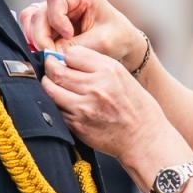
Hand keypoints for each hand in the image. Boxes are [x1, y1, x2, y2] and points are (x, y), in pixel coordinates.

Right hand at [20, 0, 143, 67]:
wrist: (124, 45)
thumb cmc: (118, 39)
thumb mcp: (102, 43)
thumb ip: (76, 46)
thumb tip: (50, 54)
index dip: (56, 19)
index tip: (67, 36)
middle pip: (39, 12)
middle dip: (42, 35)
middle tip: (51, 54)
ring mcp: (56, 11)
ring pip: (31, 18)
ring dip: (34, 38)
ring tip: (47, 53)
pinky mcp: (51, 24)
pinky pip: (32, 28)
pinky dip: (34, 40)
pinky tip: (45, 52)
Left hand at [42, 45, 166, 159]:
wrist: (144, 139)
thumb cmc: (136, 107)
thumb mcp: (122, 76)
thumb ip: (96, 66)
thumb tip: (68, 59)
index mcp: (109, 70)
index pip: (71, 53)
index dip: (64, 56)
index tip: (62, 60)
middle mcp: (96, 87)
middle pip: (57, 71)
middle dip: (50, 68)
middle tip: (51, 70)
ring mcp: (84, 107)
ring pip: (50, 90)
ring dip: (48, 86)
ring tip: (53, 86)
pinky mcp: (77, 124)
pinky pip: (56, 109)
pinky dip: (55, 104)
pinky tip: (63, 103)